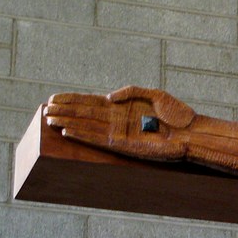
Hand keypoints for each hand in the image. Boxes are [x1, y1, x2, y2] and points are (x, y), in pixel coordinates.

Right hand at [44, 86, 195, 161]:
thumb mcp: (154, 93)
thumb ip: (130, 91)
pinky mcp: (124, 146)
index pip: (92, 102)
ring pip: (87, 127)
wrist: (192, 132)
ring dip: (68, 123)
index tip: (53, 98)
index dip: (73, 100)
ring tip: (50, 119)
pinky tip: (68, 131)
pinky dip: (83, 135)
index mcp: (123, 108)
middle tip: (45, 110)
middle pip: (85, 114)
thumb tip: (107, 97)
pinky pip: (98, 140)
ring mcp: (120, 133)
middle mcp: (118, 121)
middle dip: (65, 111)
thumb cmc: (177, 114)